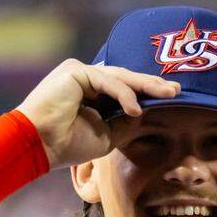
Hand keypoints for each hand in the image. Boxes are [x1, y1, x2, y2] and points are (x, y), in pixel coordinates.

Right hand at [16, 59, 179, 169]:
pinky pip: (107, 80)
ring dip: (145, 85)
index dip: (147, 92)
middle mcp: (86, 79)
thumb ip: (125, 123)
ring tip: (168, 94)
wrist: (39, 146)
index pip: (125, 89)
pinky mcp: (75, 71)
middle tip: (177, 90)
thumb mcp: (107, 136)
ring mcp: (80, 72)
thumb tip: (146, 114)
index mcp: (92, 94)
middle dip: (152, 84)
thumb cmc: (67, 145)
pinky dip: (123, 94)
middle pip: (126, 79)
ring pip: (120, 76)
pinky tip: (136, 110)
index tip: (171, 97)